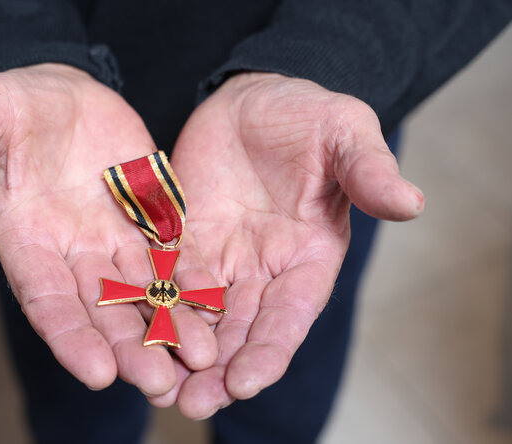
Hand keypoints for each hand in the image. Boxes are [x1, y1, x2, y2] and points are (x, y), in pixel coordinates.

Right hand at [0, 64, 218, 395]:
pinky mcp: (150, 223)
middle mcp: (72, 253)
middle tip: (160, 383)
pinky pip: (174, 257)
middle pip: (101, 310)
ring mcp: (114, 242)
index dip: (69, 336)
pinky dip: (193, 282)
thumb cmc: (19, 105)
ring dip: (170, 325)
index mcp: (27, 240)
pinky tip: (219, 305)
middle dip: (129, 347)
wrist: (66, 94)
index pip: (46, 298)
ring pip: (144, 294)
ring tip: (202, 357)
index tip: (97, 373)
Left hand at [149, 73, 424, 417]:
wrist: (255, 98)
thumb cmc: (308, 114)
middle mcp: (263, 269)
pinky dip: (149, 306)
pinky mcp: (184, 240)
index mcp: (307, 256)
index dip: (270, 350)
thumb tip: (411, 203)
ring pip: (198, 314)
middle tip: (188, 404)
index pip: (290, 315)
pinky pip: (163, 278)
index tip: (244, 382)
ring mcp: (221, 258)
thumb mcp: (344, 133)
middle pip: (240, 329)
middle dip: (216, 368)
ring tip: (153, 385)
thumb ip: (368, 172)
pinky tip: (127, 331)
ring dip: (177, 350)